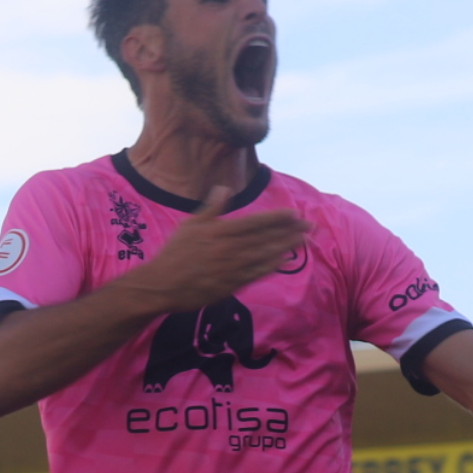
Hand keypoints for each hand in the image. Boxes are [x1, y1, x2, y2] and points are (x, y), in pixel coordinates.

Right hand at [123, 186, 310, 311]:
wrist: (163, 285)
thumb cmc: (175, 253)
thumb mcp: (190, 225)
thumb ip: (211, 207)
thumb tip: (224, 188)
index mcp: (220, 231)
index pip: (255, 222)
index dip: (276, 218)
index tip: (294, 214)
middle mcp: (229, 248)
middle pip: (265, 238)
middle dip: (289, 231)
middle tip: (310, 226)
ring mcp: (232, 268)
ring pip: (265, 255)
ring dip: (286, 247)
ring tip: (304, 241)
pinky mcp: (231, 285)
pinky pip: (256, 274)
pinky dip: (271, 267)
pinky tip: (284, 261)